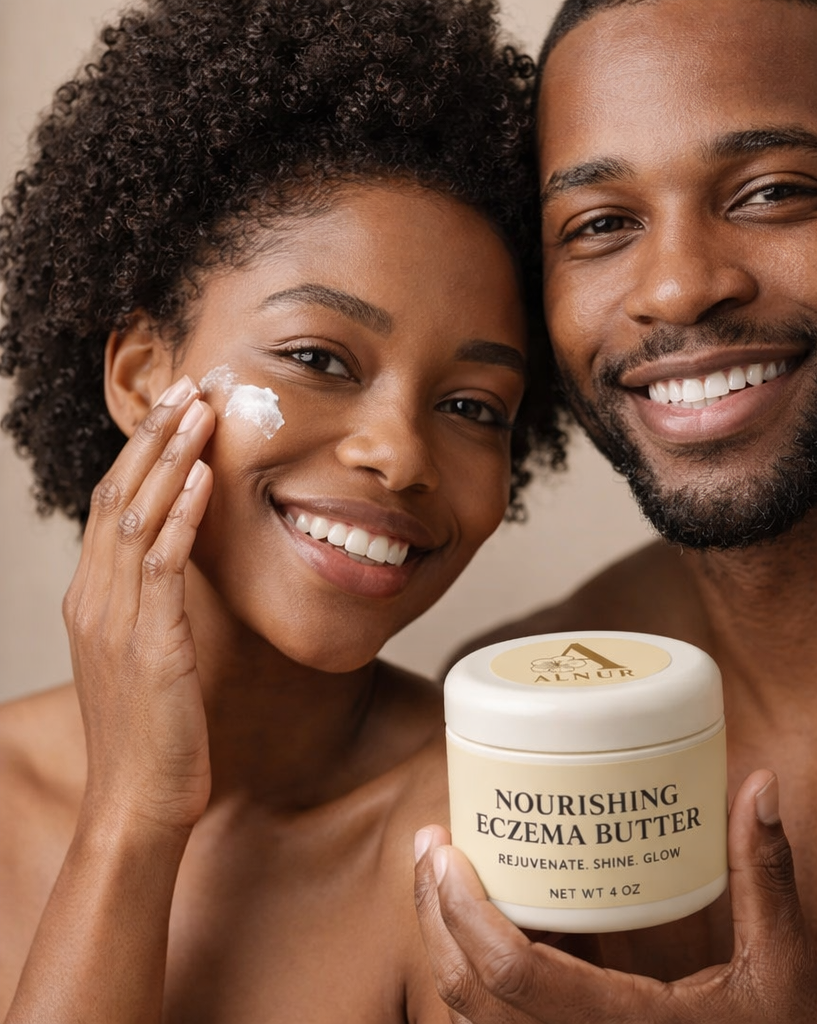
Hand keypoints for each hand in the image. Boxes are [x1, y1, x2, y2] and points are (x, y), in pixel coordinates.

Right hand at [63, 375, 215, 836]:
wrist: (138, 799)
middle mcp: (94, 598)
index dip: (142, 452)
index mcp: (93, 597)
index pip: (112, 504)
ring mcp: (115, 618)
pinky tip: (204, 480)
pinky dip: (182, 517)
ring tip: (199, 411)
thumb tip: (180, 562)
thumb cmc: (152, 729)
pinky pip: (162, 565)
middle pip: (118, 495)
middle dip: (154, 436)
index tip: (175, 409)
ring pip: (136, 517)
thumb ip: (152, 604)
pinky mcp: (148, 641)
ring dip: (170, 459)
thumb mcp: (144, 654)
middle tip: (188, 386)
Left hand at [414, 770, 816, 1022]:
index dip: (465, 913)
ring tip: (442, 877)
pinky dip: (477, 983)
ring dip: (447, 947)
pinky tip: (484, 931)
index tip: (446, 850)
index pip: (516, 977)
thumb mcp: (786, 968)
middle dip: (436, 916)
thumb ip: (766, 875)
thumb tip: (758, 783)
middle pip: (470, 999)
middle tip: (432, 843)